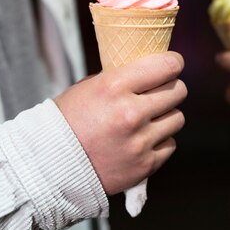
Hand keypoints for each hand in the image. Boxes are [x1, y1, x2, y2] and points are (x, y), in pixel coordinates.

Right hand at [54, 52, 186, 194]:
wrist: (50, 166)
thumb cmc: (69, 120)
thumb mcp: (89, 87)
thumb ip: (122, 78)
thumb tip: (151, 71)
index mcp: (114, 87)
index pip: (166, 66)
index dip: (173, 63)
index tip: (173, 64)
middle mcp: (130, 113)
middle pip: (178, 91)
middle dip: (171, 89)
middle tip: (160, 93)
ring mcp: (140, 141)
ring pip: (177, 118)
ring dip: (166, 116)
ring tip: (147, 119)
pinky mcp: (145, 165)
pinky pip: (170, 144)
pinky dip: (159, 141)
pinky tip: (141, 140)